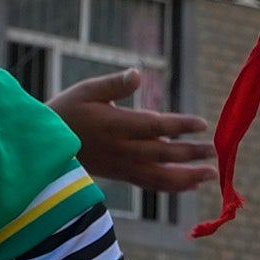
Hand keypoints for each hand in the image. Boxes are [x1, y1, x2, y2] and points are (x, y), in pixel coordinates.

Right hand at [47, 66, 214, 201]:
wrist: (44, 147)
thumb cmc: (65, 112)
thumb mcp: (86, 91)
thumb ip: (115, 84)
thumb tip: (137, 73)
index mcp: (116, 125)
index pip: (155, 126)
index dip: (180, 126)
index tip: (202, 124)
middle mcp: (122, 149)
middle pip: (163, 153)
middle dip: (192, 153)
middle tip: (215, 151)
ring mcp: (122, 166)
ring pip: (160, 176)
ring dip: (187, 176)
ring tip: (210, 175)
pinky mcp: (120, 176)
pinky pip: (150, 185)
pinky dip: (171, 187)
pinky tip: (189, 185)